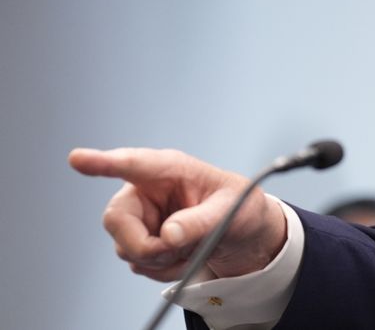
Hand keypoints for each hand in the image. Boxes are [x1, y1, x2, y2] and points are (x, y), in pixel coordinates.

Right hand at [68, 147, 286, 281]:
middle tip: (178, 249)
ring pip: (127, 249)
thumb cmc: (237, 207)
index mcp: (169, 169)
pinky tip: (185, 256)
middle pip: (117, 220)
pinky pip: (139, 265)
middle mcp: (146, 191)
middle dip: (146, 245)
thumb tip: (168, 236)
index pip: (132, 163)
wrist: (242, 232)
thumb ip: (201, 222)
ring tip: (193, 245)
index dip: (103, 162)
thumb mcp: (230, 211)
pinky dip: (165, 269)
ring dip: (163, 259)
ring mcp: (140, 217)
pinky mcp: (140, 240)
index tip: (78, 159)